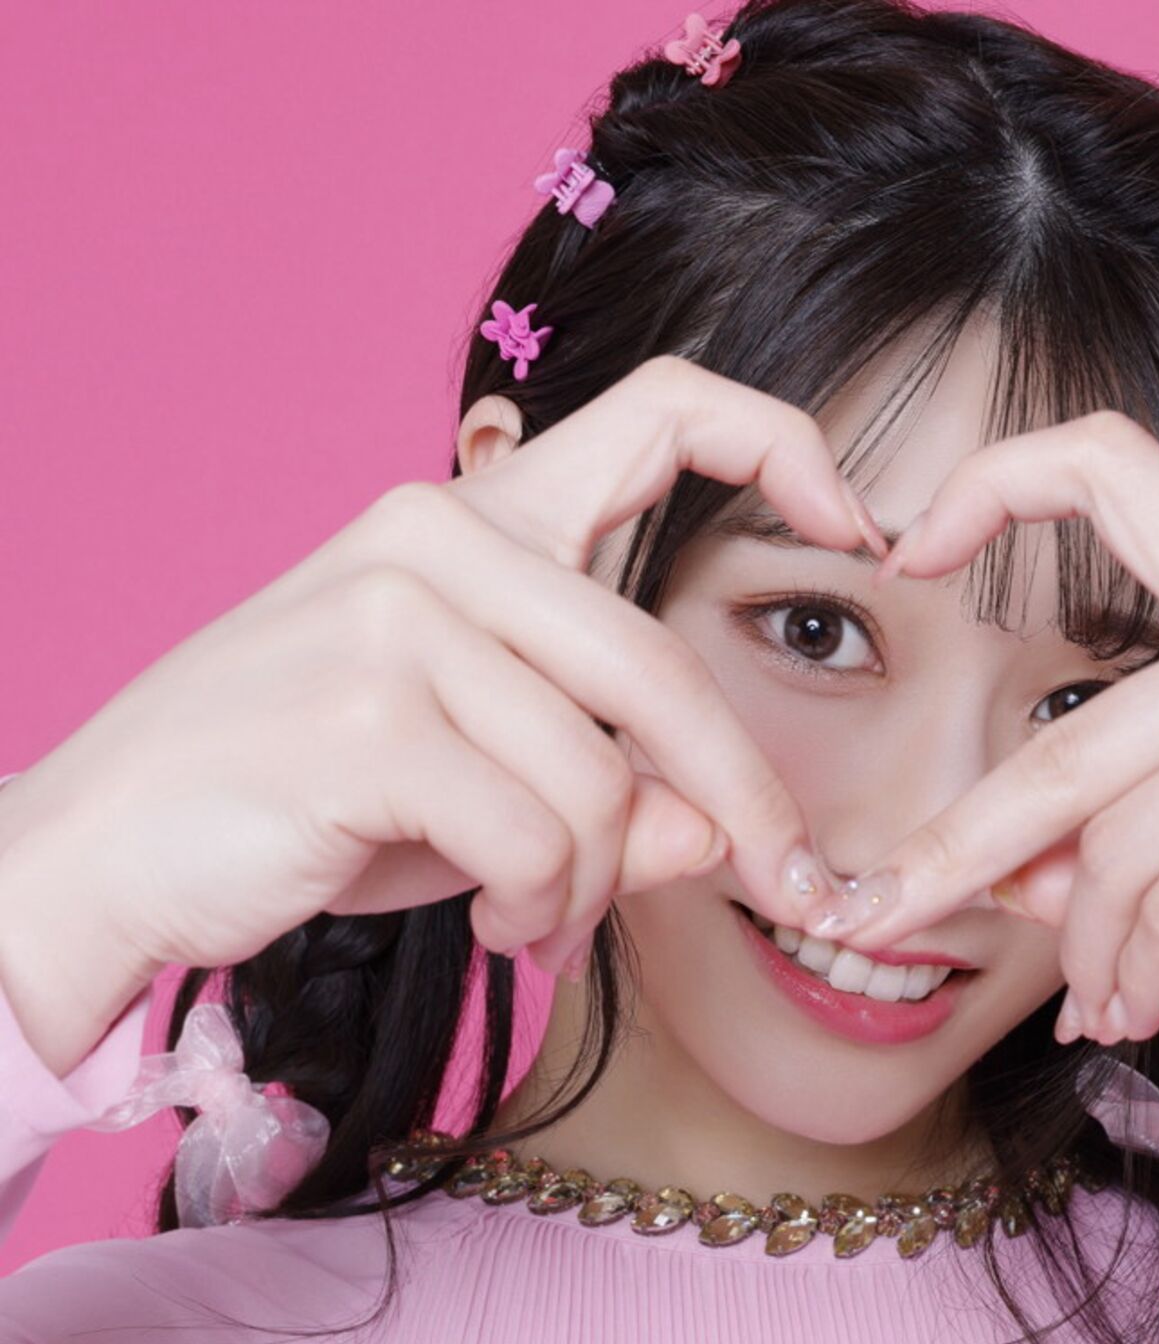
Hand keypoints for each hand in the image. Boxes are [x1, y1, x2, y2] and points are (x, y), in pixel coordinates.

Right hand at [0, 356, 883, 1047]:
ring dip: (597, 889)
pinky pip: (539, 838)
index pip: (660, 412)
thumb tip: (719, 828)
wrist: (110, 853)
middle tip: (784, 885)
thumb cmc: (298, 808)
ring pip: (602, 781)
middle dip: (743, 800)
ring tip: (541, 924)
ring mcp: (397, 617)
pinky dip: (542, 912)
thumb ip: (606, 784)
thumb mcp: (480, 790)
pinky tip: (499, 929)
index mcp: (472, 516)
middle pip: (664, 667)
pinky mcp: (368, 715)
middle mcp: (437, 536)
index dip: (780, 445)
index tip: (860, 523)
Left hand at [799, 411, 1158, 1079]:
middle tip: (871, 918)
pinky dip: (1133, 985)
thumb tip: (1013, 877)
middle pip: (1063, 752)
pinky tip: (1130, 1018)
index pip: (1112, 464)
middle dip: (954, 855)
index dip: (992, 482)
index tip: (910, 546)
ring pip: (1117, 858)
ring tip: (1095, 1007)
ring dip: (1083, 957)